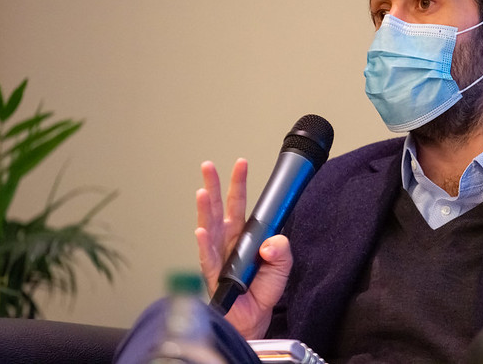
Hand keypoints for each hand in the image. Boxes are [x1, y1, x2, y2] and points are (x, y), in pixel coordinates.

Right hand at [195, 158, 292, 339]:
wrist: (253, 320)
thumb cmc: (261, 292)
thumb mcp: (282, 266)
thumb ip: (281, 250)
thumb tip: (272, 242)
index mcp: (242, 236)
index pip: (239, 204)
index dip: (239, 184)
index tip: (240, 164)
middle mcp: (227, 243)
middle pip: (219, 209)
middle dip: (214, 186)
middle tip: (208, 166)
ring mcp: (218, 257)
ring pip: (209, 228)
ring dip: (205, 210)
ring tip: (203, 192)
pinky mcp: (213, 275)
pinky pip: (207, 257)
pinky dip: (204, 244)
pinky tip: (201, 230)